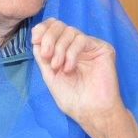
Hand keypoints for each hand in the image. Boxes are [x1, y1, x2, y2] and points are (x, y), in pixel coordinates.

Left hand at [31, 18, 127, 137]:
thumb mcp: (49, 75)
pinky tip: (69, 68)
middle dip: (49, 38)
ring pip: (70, 31)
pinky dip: (72, 52)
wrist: (91, 111)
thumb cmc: (72, 99)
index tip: (35, 40)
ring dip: (60, 49)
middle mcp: (77, 47)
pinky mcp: (102, 49)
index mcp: (64, 51)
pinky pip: (82, 39)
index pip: (53, 29)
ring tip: (58, 67)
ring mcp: (90, 47)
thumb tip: (36, 36)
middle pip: (60, 25)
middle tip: (46, 56)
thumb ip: (42, 56)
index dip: (43, 29)